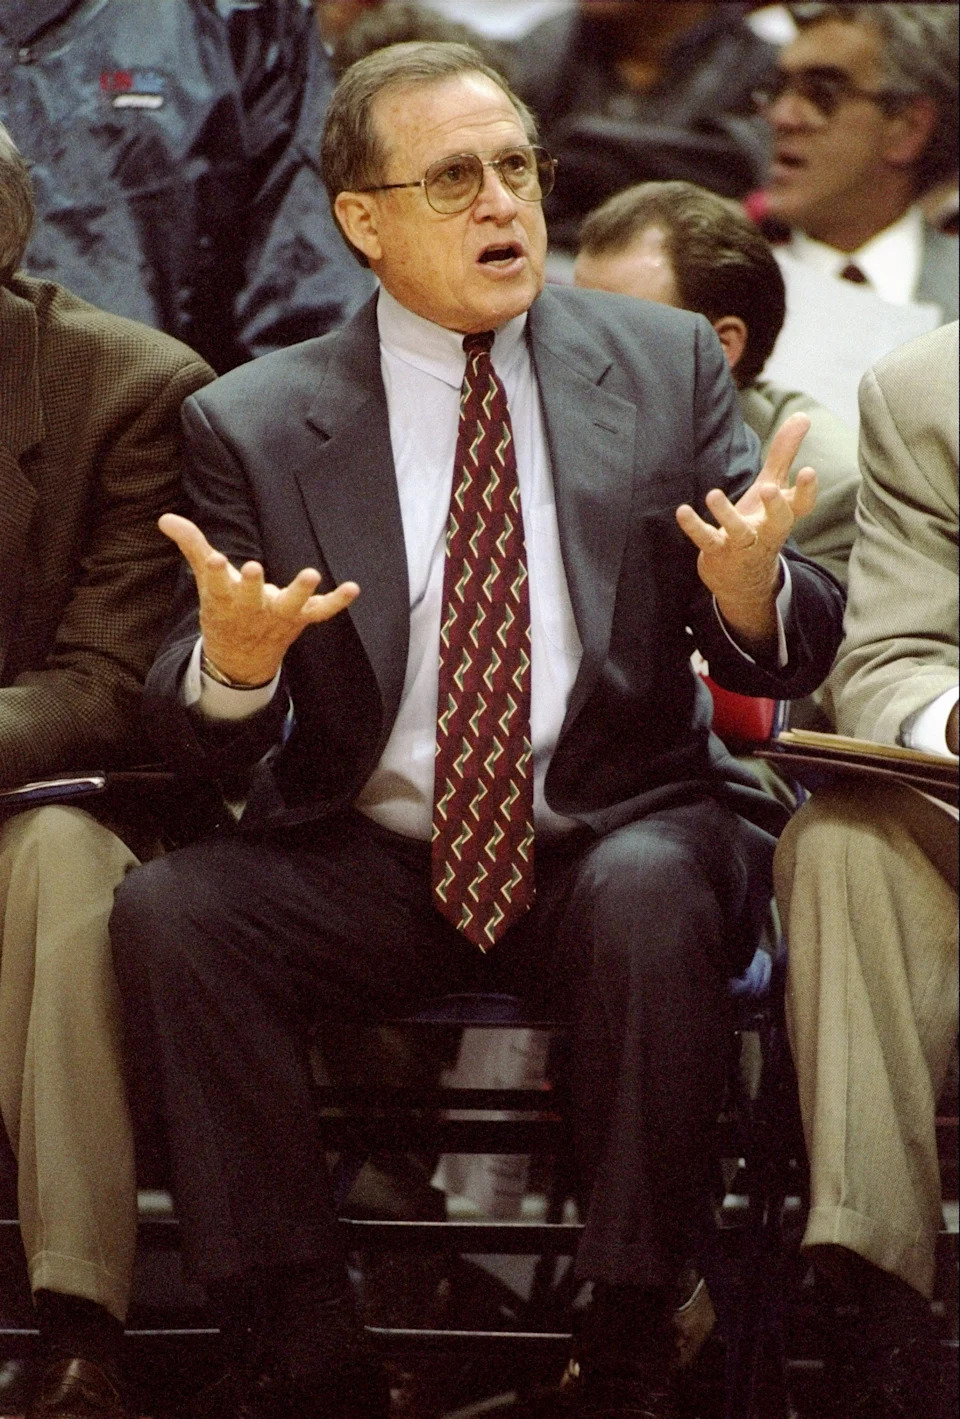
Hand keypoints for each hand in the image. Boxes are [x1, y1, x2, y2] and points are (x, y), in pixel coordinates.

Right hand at [159, 513, 358, 685]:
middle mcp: (251, 609)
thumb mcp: (206, 580)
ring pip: (289, 606)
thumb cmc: (224, 608)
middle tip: (251, 569)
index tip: (213, 557)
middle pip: (250, 598)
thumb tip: (164, 518)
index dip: (214, 570)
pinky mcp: (301, 618)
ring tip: (310, 574)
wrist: (241, 658)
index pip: (215, 584)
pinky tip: (353, 588)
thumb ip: (192, 545)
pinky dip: (337, 602)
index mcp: (224, 599)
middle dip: (250, 585)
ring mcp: (278, 615)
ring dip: (300, 592)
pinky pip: (321, 612)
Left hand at [675, 413, 817, 648]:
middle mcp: (767, 532)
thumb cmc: (760, 524)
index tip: (808, 470)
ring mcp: (742, 545)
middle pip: (778, 523)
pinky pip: (707, 541)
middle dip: (775, 506)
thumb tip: (802, 415)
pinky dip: (694, 527)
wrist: (743, 581)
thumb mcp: (772, 487)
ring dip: (726, 515)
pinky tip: (682, 511)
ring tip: (712, 494)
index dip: (806, 490)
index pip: (801, 505)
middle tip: (768, 488)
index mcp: (783, 516)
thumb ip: (784, 454)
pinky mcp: (718, 553)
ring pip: (739, 533)